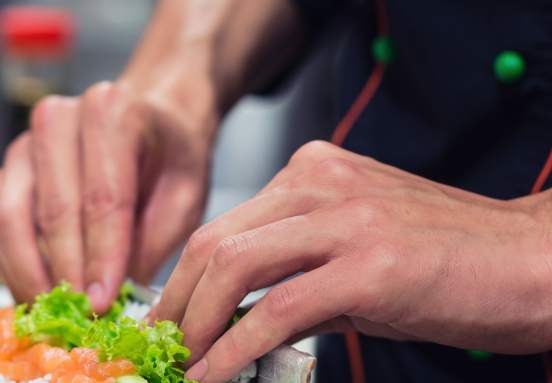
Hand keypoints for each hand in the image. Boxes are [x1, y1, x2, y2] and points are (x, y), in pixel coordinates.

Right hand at [0, 76, 217, 310]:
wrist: (151, 120)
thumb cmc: (170, 159)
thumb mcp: (185, 196)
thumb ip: (151, 242)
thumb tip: (115, 302)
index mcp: (111, 111)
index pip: (102, 197)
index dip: (102, 257)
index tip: (103, 304)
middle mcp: (57, 120)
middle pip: (52, 209)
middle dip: (66, 272)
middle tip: (80, 318)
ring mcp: (24, 146)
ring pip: (9, 218)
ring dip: (29, 275)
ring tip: (55, 315)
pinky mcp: (6, 174)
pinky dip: (14, 268)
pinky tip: (40, 297)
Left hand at [149, 141, 551, 382]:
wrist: (533, 262)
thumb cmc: (450, 259)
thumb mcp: (357, 250)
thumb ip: (296, 274)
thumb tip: (238, 321)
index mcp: (313, 172)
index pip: (223, 225)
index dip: (184, 280)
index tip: (170, 320)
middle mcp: (320, 183)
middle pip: (213, 242)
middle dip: (177, 303)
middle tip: (164, 347)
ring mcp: (344, 221)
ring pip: (233, 266)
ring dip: (196, 325)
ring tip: (184, 364)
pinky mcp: (369, 266)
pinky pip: (278, 309)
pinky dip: (236, 348)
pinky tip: (218, 374)